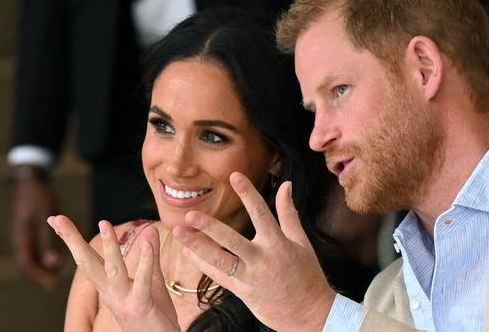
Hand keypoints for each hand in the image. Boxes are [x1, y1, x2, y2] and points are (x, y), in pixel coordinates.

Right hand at [11, 167, 61, 288]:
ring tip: (55, 270)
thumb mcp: (45, 218)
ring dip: (41, 263)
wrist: (29, 179)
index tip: (50, 285)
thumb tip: (53, 263)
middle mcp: (20, 237)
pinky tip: (55, 252)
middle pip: (27, 262)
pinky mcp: (28, 228)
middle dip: (39, 273)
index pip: (27, 263)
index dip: (38, 275)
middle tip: (51, 283)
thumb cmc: (38, 197)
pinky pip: (34, 245)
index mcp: (22, 237)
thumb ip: (49, 239)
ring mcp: (23, 233)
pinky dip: (43, 252)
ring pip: (31, 254)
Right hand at [47, 215, 180, 331]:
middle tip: (57, 218)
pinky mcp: (141, 306)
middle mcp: (111, 293)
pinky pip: (142, 282)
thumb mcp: (152, 281)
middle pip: (88, 263)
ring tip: (103, 223)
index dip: (71, 239)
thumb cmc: (154, 314)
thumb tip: (149, 229)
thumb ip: (151, 256)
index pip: (87, 259)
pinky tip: (147, 242)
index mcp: (109, 286)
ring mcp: (124, 300)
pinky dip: (146, 262)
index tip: (55, 218)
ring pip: (113, 270)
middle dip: (72, 241)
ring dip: (109, 247)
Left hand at [173, 172, 336, 331]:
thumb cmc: (307, 275)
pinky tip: (188, 253)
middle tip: (190, 215)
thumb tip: (286, 185)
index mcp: (278, 243)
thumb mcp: (301, 241)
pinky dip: (202, 264)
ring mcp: (250, 277)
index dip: (248, 193)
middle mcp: (262, 258)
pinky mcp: (242, 292)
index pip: (261, 213)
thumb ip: (289, 212)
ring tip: (179, 233)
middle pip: (232, 240)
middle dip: (209, 227)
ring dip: (197, 246)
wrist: (310, 313)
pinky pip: (218, 277)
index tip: (234, 176)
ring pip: (219, 260)